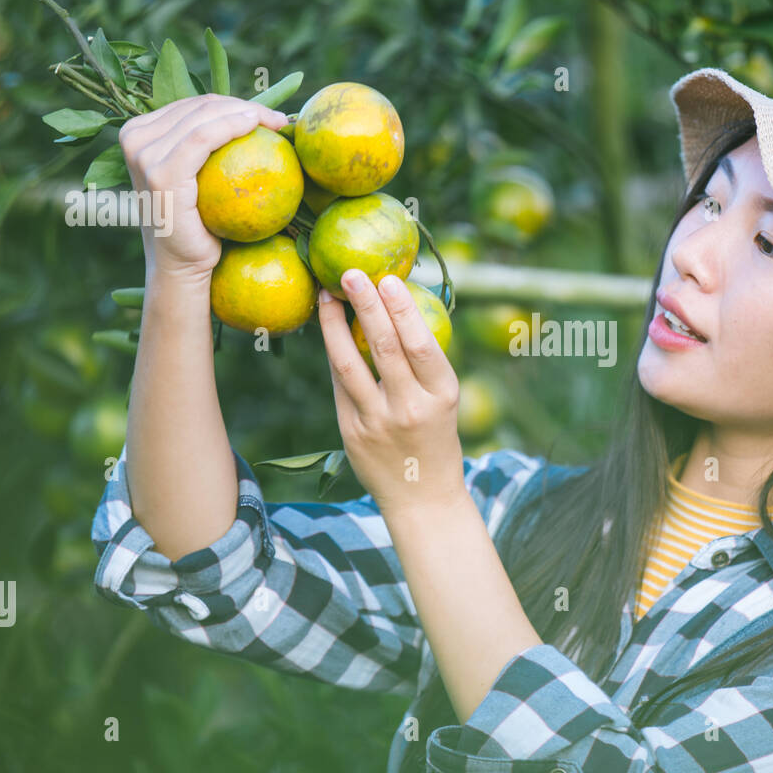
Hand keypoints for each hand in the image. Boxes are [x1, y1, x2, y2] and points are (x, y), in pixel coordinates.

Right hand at [119, 93, 288, 280]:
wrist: (182, 269)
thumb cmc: (200, 228)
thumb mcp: (199, 180)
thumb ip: (207, 149)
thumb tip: (254, 117)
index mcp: (138, 133)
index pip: (194, 106)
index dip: (236, 103)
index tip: (271, 117)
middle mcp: (134, 138)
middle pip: (200, 106)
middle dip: (246, 105)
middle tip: (281, 120)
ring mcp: (143, 155)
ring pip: (203, 115)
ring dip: (247, 112)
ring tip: (279, 123)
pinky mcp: (160, 173)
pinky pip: (202, 137)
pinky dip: (232, 125)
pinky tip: (257, 126)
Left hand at [317, 268, 465, 516]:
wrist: (422, 498)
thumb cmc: (436, 438)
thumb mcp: (444, 401)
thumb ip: (423, 364)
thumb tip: (398, 306)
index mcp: (442, 395)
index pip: (420, 345)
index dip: (402, 310)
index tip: (388, 280)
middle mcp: (410, 408)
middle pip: (384, 348)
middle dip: (366, 306)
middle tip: (351, 274)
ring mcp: (378, 422)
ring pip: (350, 365)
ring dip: (336, 326)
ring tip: (329, 296)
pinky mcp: (352, 433)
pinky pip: (339, 385)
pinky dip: (333, 354)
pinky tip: (328, 329)